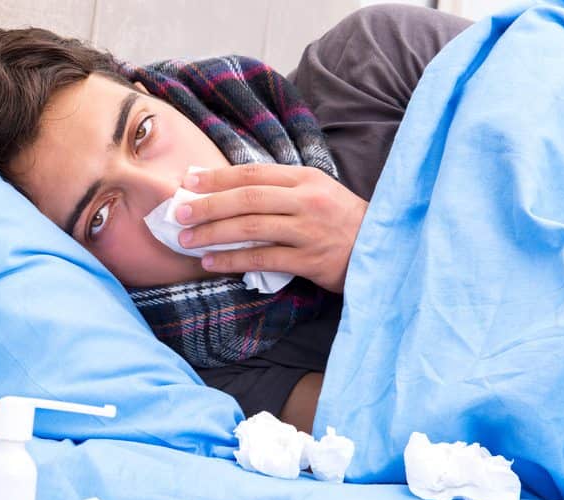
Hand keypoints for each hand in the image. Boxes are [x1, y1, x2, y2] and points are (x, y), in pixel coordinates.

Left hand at [176, 164, 367, 293]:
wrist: (384, 249)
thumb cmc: (342, 221)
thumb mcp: (317, 193)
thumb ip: (280, 189)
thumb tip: (229, 189)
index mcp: (305, 178)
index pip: (253, 173)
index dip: (218, 177)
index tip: (189, 181)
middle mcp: (306, 200)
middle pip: (247, 198)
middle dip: (209, 205)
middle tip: (180, 212)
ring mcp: (309, 230)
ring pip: (251, 228)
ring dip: (214, 234)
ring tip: (187, 240)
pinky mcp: (310, 259)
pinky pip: (262, 259)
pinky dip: (233, 260)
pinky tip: (211, 263)